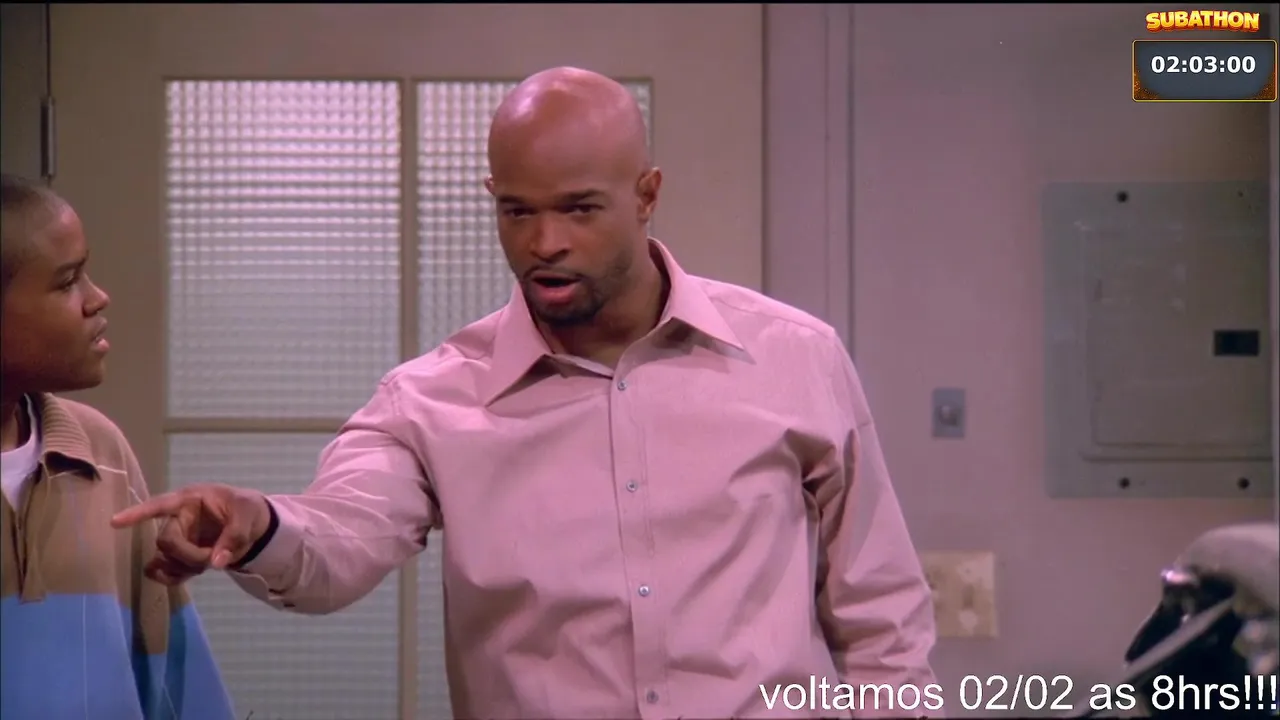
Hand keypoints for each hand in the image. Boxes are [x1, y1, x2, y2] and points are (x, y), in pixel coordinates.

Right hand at [110, 483, 272, 585]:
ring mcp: (179, 538)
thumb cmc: (247, 509)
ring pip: (165, 558)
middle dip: (186, 555)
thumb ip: (235, 536)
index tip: (115, 522)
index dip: (138, 514)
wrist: (255, 524)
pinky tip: (182, 576)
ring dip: (183, 566)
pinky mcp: (182, 557)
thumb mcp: (248, 515)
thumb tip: (216, 562)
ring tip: (210, 561)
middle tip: (213, 558)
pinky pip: (166, 570)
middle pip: (165, 541)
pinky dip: (172, 577)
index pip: (160, 505)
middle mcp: (179, 519)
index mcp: (191, 500)